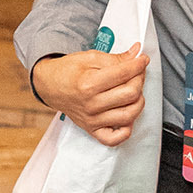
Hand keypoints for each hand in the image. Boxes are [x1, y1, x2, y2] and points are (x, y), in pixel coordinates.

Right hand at [31, 44, 149, 146]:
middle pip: (130, 94)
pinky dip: (126, 129)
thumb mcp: (89, 57)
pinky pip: (115, 139)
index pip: (124, 74)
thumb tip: (136, 53)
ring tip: (133, 91)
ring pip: (129, 115)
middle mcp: (91, 104)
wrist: (49, 86)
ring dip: (138, 101)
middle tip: (137, 72)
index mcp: (88, 83)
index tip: (142, 59)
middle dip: (139, 79)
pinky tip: (126, 115)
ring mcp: (92, 119)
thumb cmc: (68, 71)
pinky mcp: (92, 129)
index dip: (138, 64)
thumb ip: (115, 58)